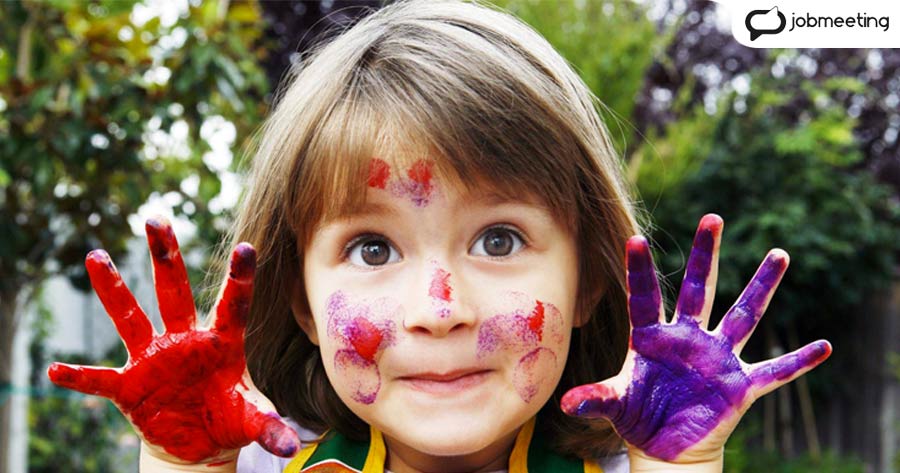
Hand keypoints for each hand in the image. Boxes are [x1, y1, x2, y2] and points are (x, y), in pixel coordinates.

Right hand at [47, 217, 299, 464]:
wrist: (200, 441)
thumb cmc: (229, 417)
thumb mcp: (251, 420)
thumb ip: (269, 428)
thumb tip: (290, 448)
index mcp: (221, 342)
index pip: (233, 304)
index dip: (240, 277)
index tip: (247, 247)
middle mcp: (185, 341)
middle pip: (175, 291)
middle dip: (166, 256)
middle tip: (156, 218)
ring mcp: (154, 360)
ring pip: (131, 318)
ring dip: (114, 289)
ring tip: (96, 256)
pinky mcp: (130, 387)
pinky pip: (101, 380)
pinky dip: (80, 378)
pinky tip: (55, 371)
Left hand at [561, 214, 830, 463]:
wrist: (666, 447)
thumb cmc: (639, 418)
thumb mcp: (615, 405)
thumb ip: (595, 398)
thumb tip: (566, 403)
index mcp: (653, 338)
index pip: (645, 297)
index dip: (640, 270)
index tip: (634, 238)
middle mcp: (688, 338)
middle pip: (699, 289)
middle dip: (706, 254)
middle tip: (711, 217)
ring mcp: (717, 359)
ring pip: (743, 316)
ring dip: (761, 287)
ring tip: (779, 254)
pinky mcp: (739, 386)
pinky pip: (775, 371)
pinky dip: (799, 362)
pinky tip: (825, 347)